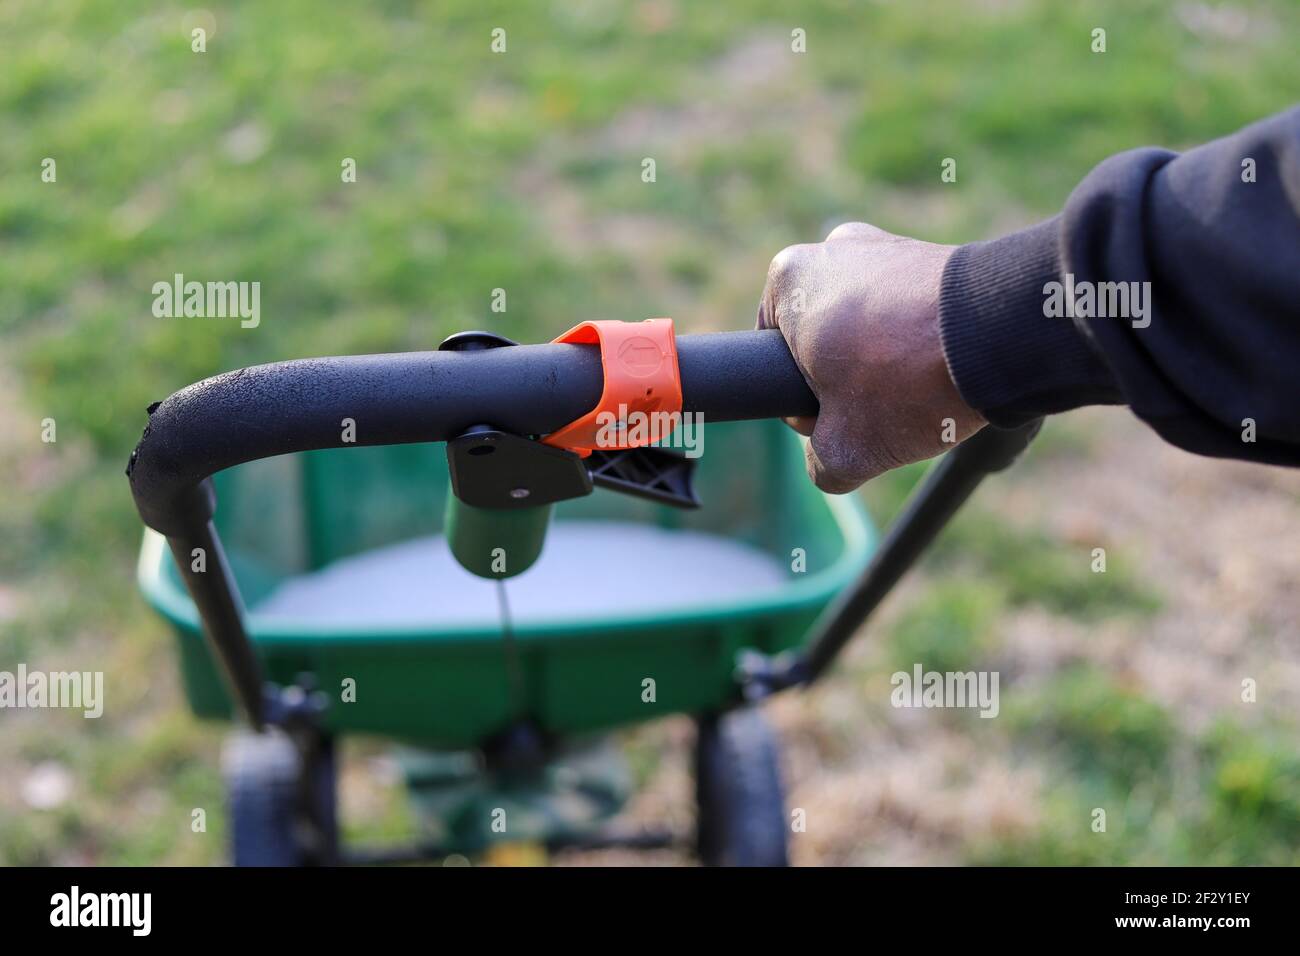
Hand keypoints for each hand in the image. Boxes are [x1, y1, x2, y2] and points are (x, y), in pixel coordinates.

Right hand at [756, 222, 984, 492]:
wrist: (1004, 336)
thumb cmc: (909, 383)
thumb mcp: (847, 449)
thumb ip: (820, 463)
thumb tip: (830, 463)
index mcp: (788, 280)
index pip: (771, 359)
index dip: (803, 403)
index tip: (841, 416)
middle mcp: (831, 248)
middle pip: (822, 342)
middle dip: (847, 380)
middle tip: (883, 409)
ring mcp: (886, 244)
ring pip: (868, 329)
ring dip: (887, 364)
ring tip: (921, 391)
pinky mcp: (933, 253)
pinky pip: (910, 313)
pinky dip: (922, 343)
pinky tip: (944, 368)